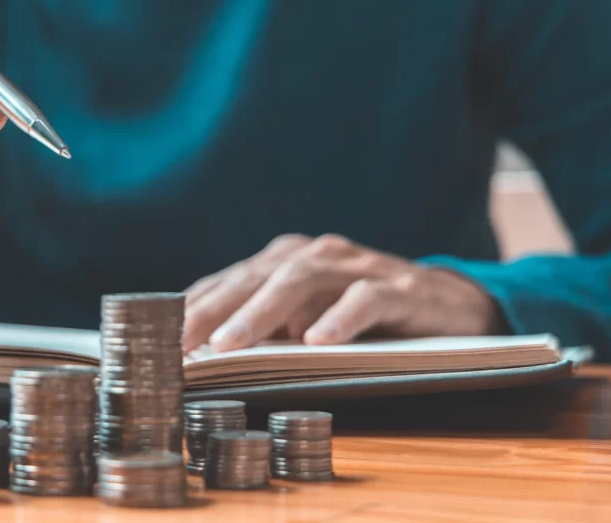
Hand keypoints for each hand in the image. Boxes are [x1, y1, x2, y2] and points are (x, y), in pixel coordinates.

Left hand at [182, 234, 504, 351]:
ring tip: (232, 344)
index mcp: (288, 260)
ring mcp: (360, 267)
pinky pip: (367, 299)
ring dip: (262, 313)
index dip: (195, 306)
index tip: (158, 337)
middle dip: (214, 309)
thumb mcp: (307, 322)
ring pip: (303, 281)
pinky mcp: (403, 288)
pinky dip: (341, 318)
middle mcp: (319, 255)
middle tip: (180, 342)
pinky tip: (318, 342)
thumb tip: (202, 354)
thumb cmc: (364, 319)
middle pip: (257, 277)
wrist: (452, 307)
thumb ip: (265, 329)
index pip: (232, 281)